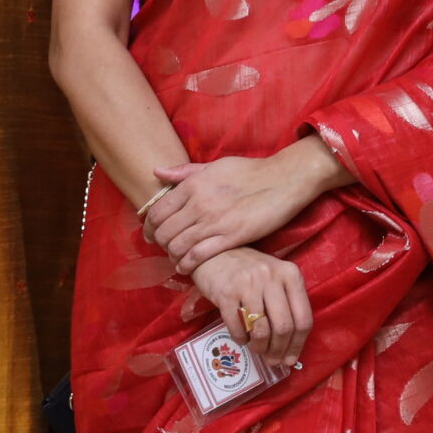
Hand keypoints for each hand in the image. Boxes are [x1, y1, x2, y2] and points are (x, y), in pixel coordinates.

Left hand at [144, 138, 344, 271]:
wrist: (283, 179)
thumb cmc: (250, 171)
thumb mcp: (215, 165)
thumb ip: (185, 172)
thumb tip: (157, 173)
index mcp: (193, 184)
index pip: (157, 211)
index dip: (149, 227)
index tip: (151, 234)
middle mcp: (199, 203)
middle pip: (164, 231)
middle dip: (159, 243)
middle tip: (164, 248)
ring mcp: (214, 221)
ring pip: (178, 245)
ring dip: (173, 255)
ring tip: (176, 258)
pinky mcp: (230, 237)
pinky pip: (198, 255)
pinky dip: (187, 264)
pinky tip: (185, 267)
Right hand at [190, 247, 312, 367]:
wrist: (215, 254)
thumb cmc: (249, 271)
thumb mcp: (275, 279)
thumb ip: (286, 305)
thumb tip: (290, 348)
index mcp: (291, 274)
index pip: (303, 318)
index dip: (298, 345)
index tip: (290, 359)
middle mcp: (272, 277)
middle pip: (284, 327)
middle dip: (278, 350)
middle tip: (272, 360)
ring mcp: (248, 284)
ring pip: (262, 330)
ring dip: (259, 347)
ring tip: (256, 349)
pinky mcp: (227, 293)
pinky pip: (238, 327)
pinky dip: (241, 339)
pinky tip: (241, 338)